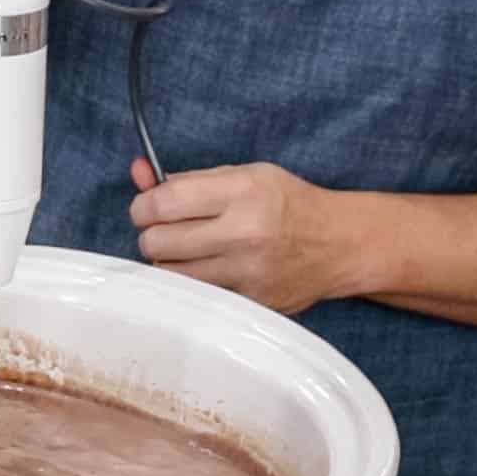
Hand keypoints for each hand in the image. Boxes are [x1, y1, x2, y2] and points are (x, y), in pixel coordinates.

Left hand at [129, 159, 375, 315]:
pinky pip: (197, 294)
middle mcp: (244, 232)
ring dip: (167, 261)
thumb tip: (138, 174)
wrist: (338, 244)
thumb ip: (189, 179)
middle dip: (151, 234)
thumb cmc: (286, 203)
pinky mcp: (249, 301)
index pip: (164, 202)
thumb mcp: (245, 176)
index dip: (143, 205)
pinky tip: (206, 269)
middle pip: (158, 242)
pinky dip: (191, 282)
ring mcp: (246, 272)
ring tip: (185, 250)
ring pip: (170, 273)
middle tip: (164, 230)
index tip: (146, 208)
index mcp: (242, 191)